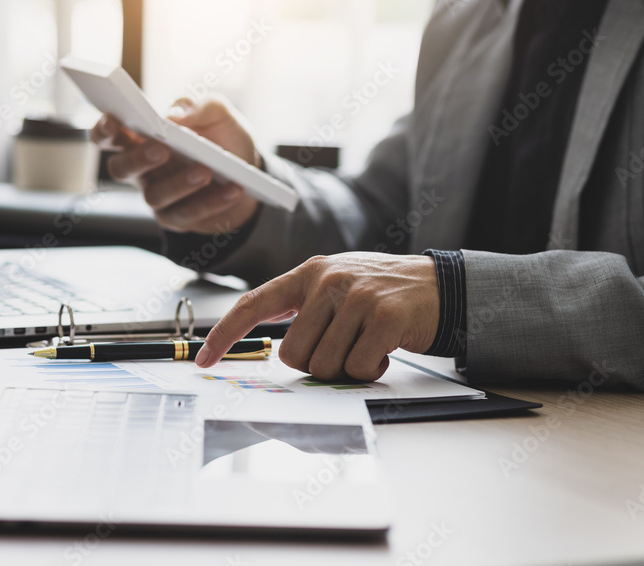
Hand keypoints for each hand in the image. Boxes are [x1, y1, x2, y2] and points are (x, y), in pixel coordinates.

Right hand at [92, 97, 260, 233]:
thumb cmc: (222, 136)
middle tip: (161, 149)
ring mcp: (158, 195)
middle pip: (120, 168)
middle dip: (137, 159)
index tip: (113, 121)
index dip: (104, 129)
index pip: (109, 134)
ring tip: (206, 171)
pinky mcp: (177, 218)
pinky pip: (186, 214)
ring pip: (154, 195)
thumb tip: (174, 115)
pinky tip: (232, 189)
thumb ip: (196, 105)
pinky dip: (211, 202)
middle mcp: (143, 169)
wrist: (249, 170)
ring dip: (180, 183)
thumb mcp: (217, 112)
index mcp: (142, 137)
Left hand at [195, 252, 439, 381]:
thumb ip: (304, 308)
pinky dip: (371, 370)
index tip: (204, 359)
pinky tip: (384, 350)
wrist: (438, 286)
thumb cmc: (382, 294)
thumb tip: (273, 346)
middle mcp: (328, 280)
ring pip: (325, 365)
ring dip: (347, 368)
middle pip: (293, 354)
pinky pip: (358, 368)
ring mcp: (357, 297)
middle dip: (317, 364)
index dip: (224, 334)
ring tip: (366, 344)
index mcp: (309, 273)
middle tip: (343, 348)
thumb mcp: (336, 285)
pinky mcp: (384, 317)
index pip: (254, 304)